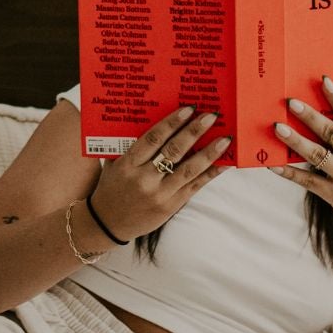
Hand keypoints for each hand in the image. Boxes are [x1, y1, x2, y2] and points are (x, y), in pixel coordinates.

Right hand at [87, 105, 231, 241]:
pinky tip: (224, 163)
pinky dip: (211, 174)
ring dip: (209, 153)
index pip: (152, 139)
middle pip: (173, 151)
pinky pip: (195, 186)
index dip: (171, 123)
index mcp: (128, 165)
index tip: (188, 109)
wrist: (107, 223)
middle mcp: (144, 179)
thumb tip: (147, 120)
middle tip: (210, 117)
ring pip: (188, 170)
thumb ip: (127, 146)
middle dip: (194, 132)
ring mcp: (159, 194)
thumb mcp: (114, 165)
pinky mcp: (170, 206)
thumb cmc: (111, 188)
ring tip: (225, 139)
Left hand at [268, 76, 332, 245]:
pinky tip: (272, 165)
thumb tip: (330, 127)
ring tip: (277, 127)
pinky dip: (289, 172)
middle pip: (331, 132)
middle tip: (290, 102)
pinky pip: (308, 181)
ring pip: (316, 154)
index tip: (324, 81)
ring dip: (294, 140)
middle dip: (309, 115)